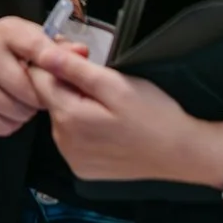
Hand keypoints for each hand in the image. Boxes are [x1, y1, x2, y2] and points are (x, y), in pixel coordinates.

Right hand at [0, 16, 58, 135]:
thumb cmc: (16, 51)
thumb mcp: (39, 40)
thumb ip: (62, 49)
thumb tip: (81, 53)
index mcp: (7, 31)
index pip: (35, 49)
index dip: (54, 65)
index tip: (68, 78)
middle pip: (25, 89)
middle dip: (40, 98)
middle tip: (42, 95)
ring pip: (13, 111)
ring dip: (26, 112)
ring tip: (26, 102)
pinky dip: (9, 124)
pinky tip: (11, 111)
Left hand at [26, 46, 222, 196]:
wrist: (184, 155)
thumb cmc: (155, 115)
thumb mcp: (117, 84)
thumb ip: (75, 69)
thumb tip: (41, 53)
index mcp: (68, 117)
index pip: (38, 78)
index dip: (57, 62)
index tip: (82, 58)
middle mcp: (62, 142)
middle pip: (50, 99)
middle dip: (69, 85)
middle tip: (104, 84)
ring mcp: (72, 159)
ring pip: (61, 118)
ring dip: (76, 106)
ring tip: (110, 107)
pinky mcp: (83, 170)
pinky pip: (73, 139)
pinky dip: (84, 129)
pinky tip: (109, 127)